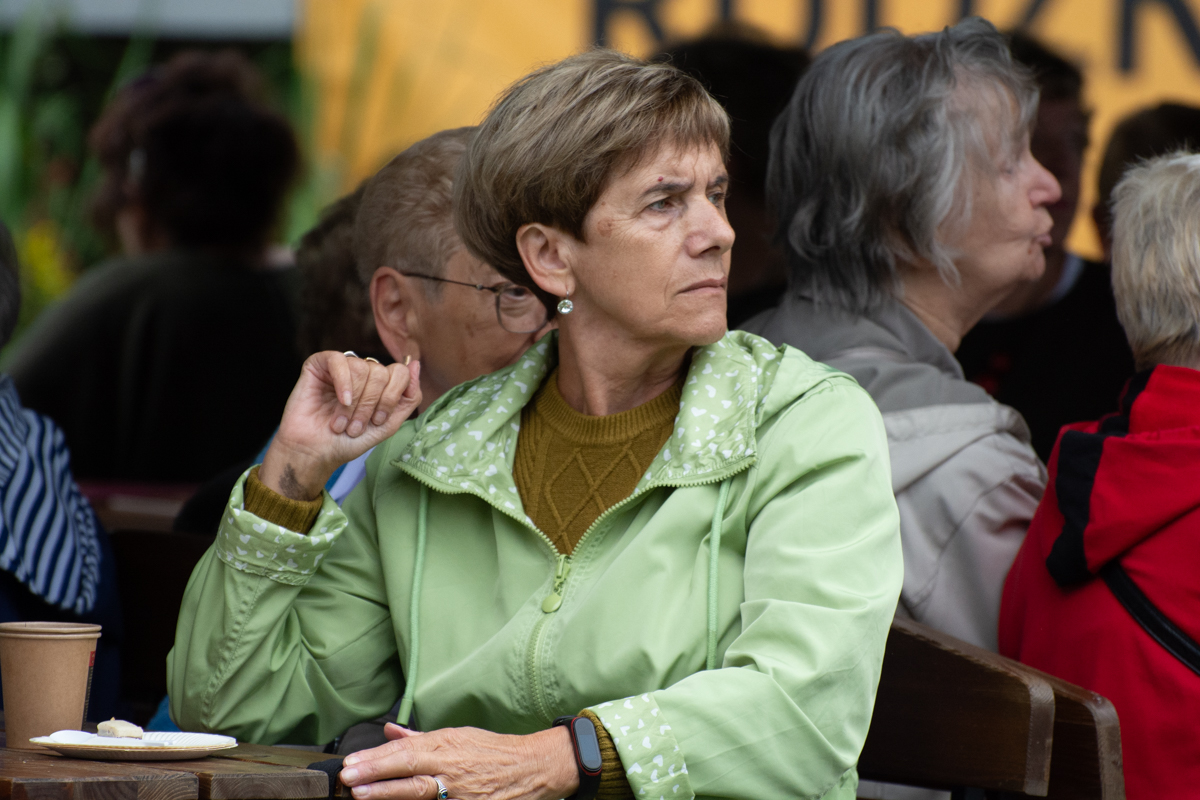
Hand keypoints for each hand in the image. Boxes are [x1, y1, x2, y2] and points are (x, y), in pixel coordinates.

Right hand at [260, 353, 421, 500]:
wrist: (315, 453)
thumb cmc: (348, 441)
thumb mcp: (389, 424)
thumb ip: (409, 397)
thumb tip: (415, 363)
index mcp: (379, 383)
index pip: (400, 373)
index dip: (391, 398)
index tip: (377, 421)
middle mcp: (361, 371)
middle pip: (381, 372)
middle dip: (371, 404)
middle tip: (356, 427)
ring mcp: (340, 367)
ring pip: (361, 368)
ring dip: (355, 402)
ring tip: (342, 423)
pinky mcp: (317, 365)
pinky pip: (338, 360)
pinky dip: (343, 382)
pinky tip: (341, 399)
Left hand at [338, 722, 577, 799]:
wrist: (532, 768)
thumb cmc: (493, 751)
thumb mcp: (458, 736)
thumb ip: (421, 738)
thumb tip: (390, 731)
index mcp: (446, 743)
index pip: (405, 748)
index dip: (376, 756)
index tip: (351, 762)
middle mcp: (450, 765)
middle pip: (407, 767)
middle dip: (374, 773)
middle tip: (348, 777)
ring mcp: (459, 790)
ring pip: (417, 792)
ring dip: (387, 793)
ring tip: (361, 794)